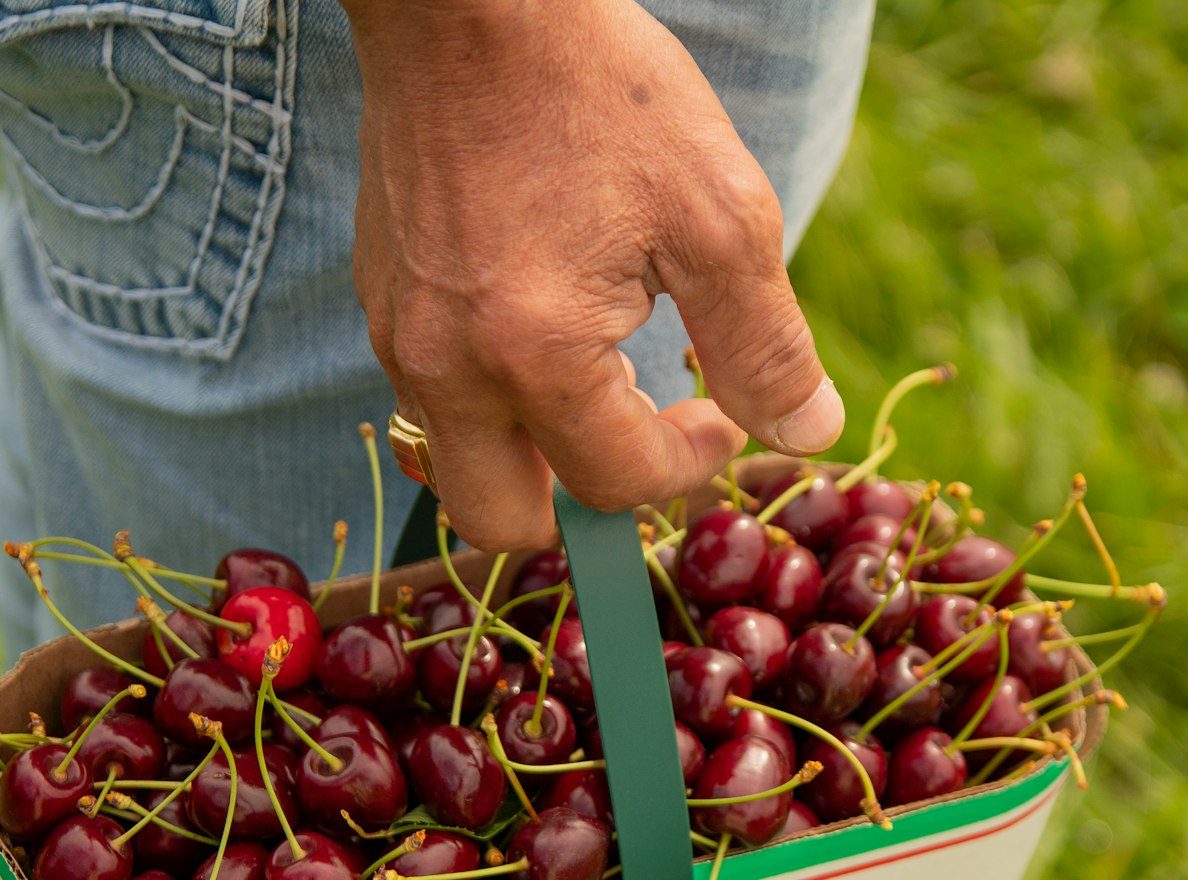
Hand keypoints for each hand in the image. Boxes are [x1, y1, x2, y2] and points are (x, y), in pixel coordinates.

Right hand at [343, 0, 845, 549]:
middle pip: (501, 521)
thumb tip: (807, 433)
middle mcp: (445, 366)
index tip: (719, 414)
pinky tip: (544, 322)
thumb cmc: (599, 92)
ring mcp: (399, 335)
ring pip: (457, 461)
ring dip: (533, 450)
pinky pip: (431, 395)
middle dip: (581, 507)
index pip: (616, 483)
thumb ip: (763, 343)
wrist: (468, 0)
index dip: (688, 464)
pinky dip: (492, 395)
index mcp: (534, 356)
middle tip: (639, 440)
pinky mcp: (380, 297)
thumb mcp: (718, 214)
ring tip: (599, 370)